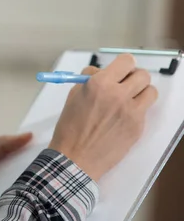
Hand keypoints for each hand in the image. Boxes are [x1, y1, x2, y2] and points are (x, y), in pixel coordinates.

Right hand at [49, 54, 157, 181]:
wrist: (76, 159)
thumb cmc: (70, 127)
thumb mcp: (74, 95)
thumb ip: (90, 80)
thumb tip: (103, 72)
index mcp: (100, 83)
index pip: (126, 61)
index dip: (124, 65)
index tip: (121, 70)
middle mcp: (119, 95)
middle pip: (142, 75)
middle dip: (134, 77)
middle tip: (125, 85)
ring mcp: (131, 112)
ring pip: (151, 91)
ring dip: (141, 93)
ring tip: (129, 101)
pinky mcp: (137, 127)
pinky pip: (145, 111)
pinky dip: (136, 111)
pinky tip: (123, 119)